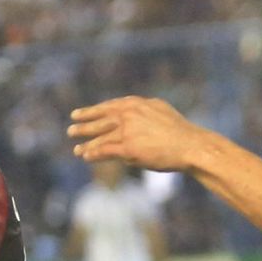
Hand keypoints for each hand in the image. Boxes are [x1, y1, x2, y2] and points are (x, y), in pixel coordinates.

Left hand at [67, 97, 203, 171]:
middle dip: (84, 125)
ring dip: (86, 143)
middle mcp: (129, 115)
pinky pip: (105, 150)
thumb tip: (133, 111)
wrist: (190, 145)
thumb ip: (144, 109)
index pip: (109, 106)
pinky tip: (86, 156)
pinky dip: (94, 154)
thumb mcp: (160, 110)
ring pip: (100, 137)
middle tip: (71, 129)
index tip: (80, 113)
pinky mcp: (128, 148)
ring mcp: (127, 131)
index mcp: (136, 103)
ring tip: (76, 149)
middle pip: (100, 120)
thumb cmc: (180, 131)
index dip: (93, 111)